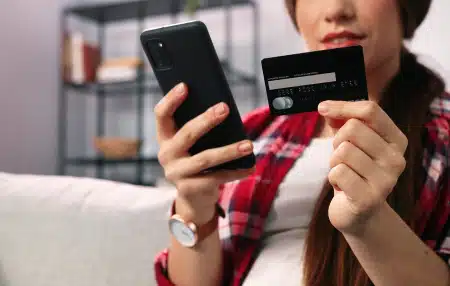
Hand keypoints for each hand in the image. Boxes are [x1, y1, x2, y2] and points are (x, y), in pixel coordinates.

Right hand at [155, 82, 254, 222]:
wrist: (193, 199)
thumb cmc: (197, 163)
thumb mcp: (193, 146)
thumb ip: (200, 130)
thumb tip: (223, 109)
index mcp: (165, 138)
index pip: (161, 115)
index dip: (171, 99)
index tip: (185, 85)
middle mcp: (167, 155)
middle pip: (186, 134)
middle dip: (206, 120)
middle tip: (225, 108)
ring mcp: (177, 173)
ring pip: (205, 158)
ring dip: (229, 151)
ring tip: (248, 145)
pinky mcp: (191, 188)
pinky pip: (217, 177)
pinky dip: (236, 171)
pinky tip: (250, 167)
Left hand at [318, 100, 407, 234]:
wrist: (359, 213)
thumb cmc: (354, 172)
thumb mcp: (350, 143)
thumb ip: (341, 122)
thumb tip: (326, 108)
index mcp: (396, 140)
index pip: (370, 111)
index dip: (342, 106)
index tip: (323, 108)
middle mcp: (397, 159)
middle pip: (353, 129)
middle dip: (337, 141)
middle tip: (342, 158)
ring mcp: (386, 180)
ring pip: (343, 151)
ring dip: (334, 162)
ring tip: (344, 173)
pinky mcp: (369, 198)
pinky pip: (338, 172)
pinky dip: (332, 178)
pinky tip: (342, 187)